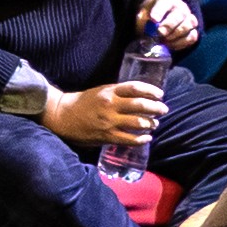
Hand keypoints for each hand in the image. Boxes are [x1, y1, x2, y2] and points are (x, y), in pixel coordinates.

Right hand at [46, 78, 163, 154]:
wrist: (63, 116)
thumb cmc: (82, 103)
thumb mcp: (100, 91)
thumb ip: (117, 93)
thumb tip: (139, 98)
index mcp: (109, 91)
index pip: (135, 88)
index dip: (151, 90)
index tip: (160, 94)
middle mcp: (111, 105)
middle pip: (140, 105)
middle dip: (156, 108)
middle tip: (163, 110)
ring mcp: (109, 121)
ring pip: (138, 122)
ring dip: (151, 123)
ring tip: (154, 124)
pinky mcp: (107, 135)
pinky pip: (129, 139)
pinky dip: (142, 139)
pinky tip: (147, 138)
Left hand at [140, 0, 201, 51]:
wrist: (164, 16)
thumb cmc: (152, 14)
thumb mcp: (143, 14)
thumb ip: (143, 21)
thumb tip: (147, 32)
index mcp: (166, 0)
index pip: (164, 3)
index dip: (159, 11)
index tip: (153, 19)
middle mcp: (181, 7)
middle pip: (180, 14)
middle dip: (169, 25)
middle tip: (160, 33)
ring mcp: (189, 18)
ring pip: (189, 25)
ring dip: (176, 35)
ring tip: (165, 41)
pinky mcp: (193, 30)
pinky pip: (192, 37)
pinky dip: (182, 43)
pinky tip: (171, 45)